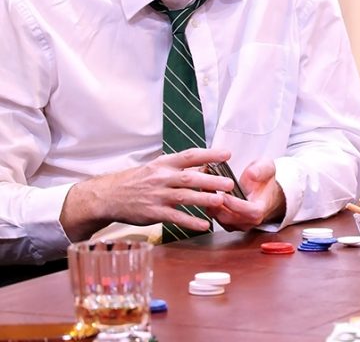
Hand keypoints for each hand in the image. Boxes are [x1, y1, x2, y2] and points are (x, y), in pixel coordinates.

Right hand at [60, 148, 234, 240]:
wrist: (109, 196)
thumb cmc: (138, 181)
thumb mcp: (157, 168)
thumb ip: (180, 169)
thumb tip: (207, 167)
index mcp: (164, 164)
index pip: (190, 155)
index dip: (209, 154)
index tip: (227, 154)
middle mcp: (162, 178)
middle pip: (190, 178)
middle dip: (211, 180)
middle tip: (230, 183)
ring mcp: (157, 196)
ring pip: (184, 197)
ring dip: (204, 199)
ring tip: (221, 201)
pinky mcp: (153, 213)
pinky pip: (175, 217)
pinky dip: (190, 221)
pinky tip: (205, 225)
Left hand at [210, 157, 285, 229]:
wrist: (264, 192)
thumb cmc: (265, 180)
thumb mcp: (267, 168)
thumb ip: (260, 170)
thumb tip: (251, 173)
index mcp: (261, 208)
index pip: (251, 212)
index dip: (237, 205)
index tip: (225, 195)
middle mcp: (250, 220)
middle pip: (230, 218)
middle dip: (218, 204)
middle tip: (208, 189)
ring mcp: (238, 224)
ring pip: (220, 219)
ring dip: (211, 205)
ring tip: (205, 188)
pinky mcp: (228, 224)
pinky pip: (216, 218)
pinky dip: (210, 206)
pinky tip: (206, 193)